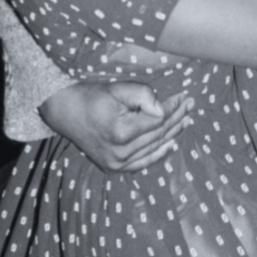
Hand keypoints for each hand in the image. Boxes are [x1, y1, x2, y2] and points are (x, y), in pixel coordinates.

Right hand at [41, 79, 194, 170]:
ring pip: (154, 148)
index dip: (173, 107)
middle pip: (158, 134)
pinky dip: (159, 153)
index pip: (158, 120)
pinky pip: (143, 162)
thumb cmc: (92, 97)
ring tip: (186, 120)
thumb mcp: (117, 88)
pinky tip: (172, 143)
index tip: (184, 96)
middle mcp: (120, 153)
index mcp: (121, 133)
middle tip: (190, 105)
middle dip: (177, 118)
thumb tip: (162, 109)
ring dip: (172, 133)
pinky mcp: (114, 168)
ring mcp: (117, 164)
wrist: (65, 112)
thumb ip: (142, 95)